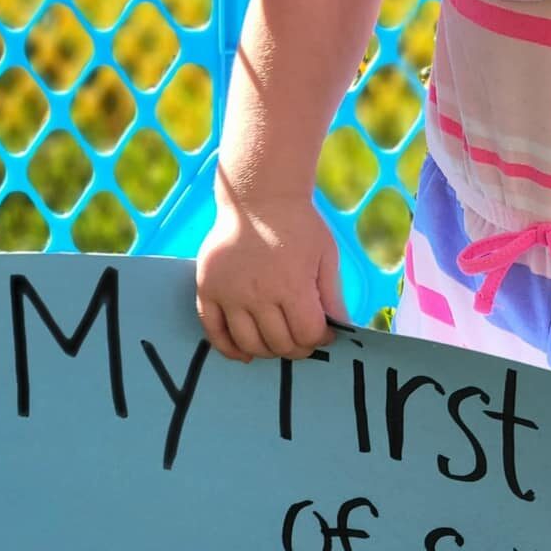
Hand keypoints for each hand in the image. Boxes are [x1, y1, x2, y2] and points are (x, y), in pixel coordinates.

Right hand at [195, 190, 345, 362]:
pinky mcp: (207, 289)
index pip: (307, 335)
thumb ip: (333, 296)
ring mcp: (230, 293)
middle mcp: (258, 293)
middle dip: (298, 347)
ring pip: (249, 344)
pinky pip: (214, 332)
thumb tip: (342, 330)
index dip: (320, 339)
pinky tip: (245, 353)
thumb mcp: (326, 256)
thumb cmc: (299, 224)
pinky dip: (229, 349)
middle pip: (279, 344)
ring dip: (268, 351)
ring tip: (278, 341)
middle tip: (303, 337)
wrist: (259, 197)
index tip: (323, 332)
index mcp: (291, 285)